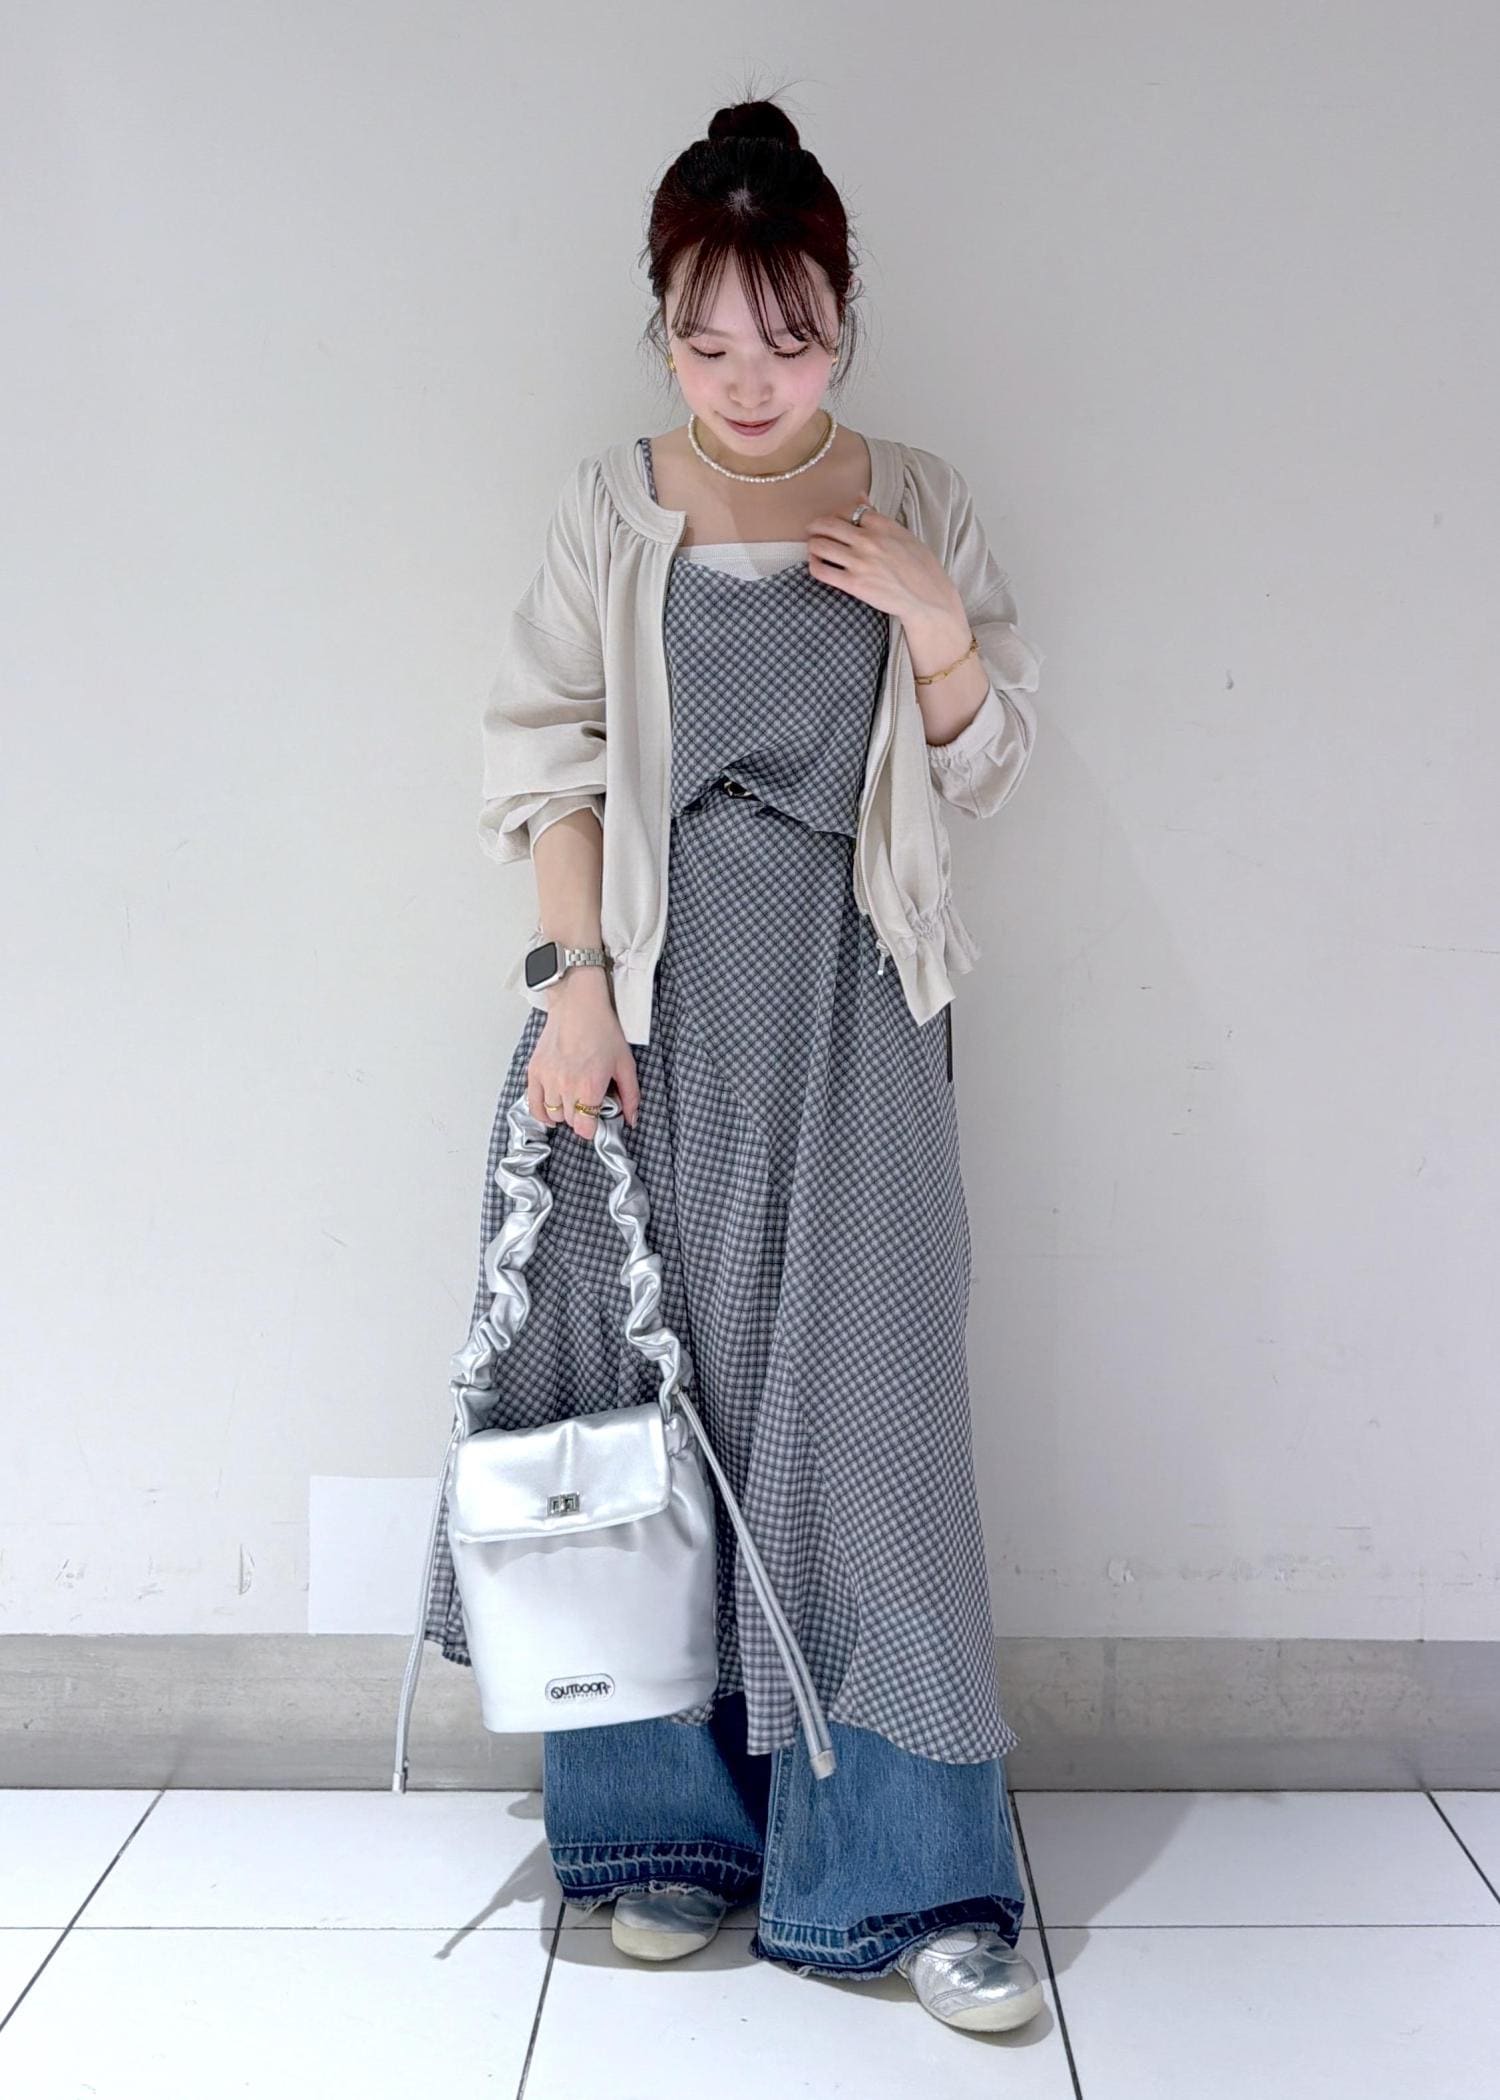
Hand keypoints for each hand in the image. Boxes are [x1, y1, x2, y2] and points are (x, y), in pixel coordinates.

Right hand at [528, 971, 640, 1139]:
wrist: (578, 1005)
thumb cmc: (602, 1030)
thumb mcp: (625, 1063)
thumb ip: (631, 1095)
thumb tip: (631, 1119)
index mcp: (589, 1086)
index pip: (585, 1128)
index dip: (593, 1128)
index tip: (596, 1120)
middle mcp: (565, 1086)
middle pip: (570, 1122)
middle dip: (581, 1118)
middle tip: (588, 1104)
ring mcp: (547, 1079)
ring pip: (553, 1115)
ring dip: (563, 1113)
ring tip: (572, 1101)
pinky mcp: (534, 1071)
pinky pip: (533, 1105)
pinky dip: (542, 1112)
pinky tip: (551, 1110)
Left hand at [804, 494, 962, 629]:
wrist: (928, 597)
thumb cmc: (920, 566)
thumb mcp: (904, 534)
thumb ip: (878, 517)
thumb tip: (860, 497)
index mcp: (882, 524)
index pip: (847, 509)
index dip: (837, 515)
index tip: (835, 521)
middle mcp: (868, 540)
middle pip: (828, 524)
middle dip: (816, 526)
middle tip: (812, 530)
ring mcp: (859, 562)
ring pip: (820, 545)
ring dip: (813, 545)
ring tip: (815, 548)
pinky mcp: (854, 584)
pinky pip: (822, 570)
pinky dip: (814, 565)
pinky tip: (817, 565)